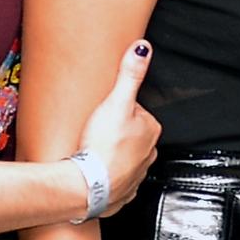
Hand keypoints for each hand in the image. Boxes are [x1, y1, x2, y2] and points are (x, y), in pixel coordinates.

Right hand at [74, 38, 161, 215]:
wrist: (87, 186)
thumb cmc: (102, 145)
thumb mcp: (116, 101)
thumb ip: (130, 74)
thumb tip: (143, 48)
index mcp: (151, 130)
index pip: (135, 110)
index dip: (116, 109)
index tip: (103, 113)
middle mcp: (149, 153)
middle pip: (130, 133)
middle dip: (115, 131)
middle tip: (96, 131)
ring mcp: (137, 173)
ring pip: (124, 156)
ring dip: (111, 152)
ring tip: (94, 149)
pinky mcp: (124, 191)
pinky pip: (117, 178)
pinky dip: (108, 174)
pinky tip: (96, 169)